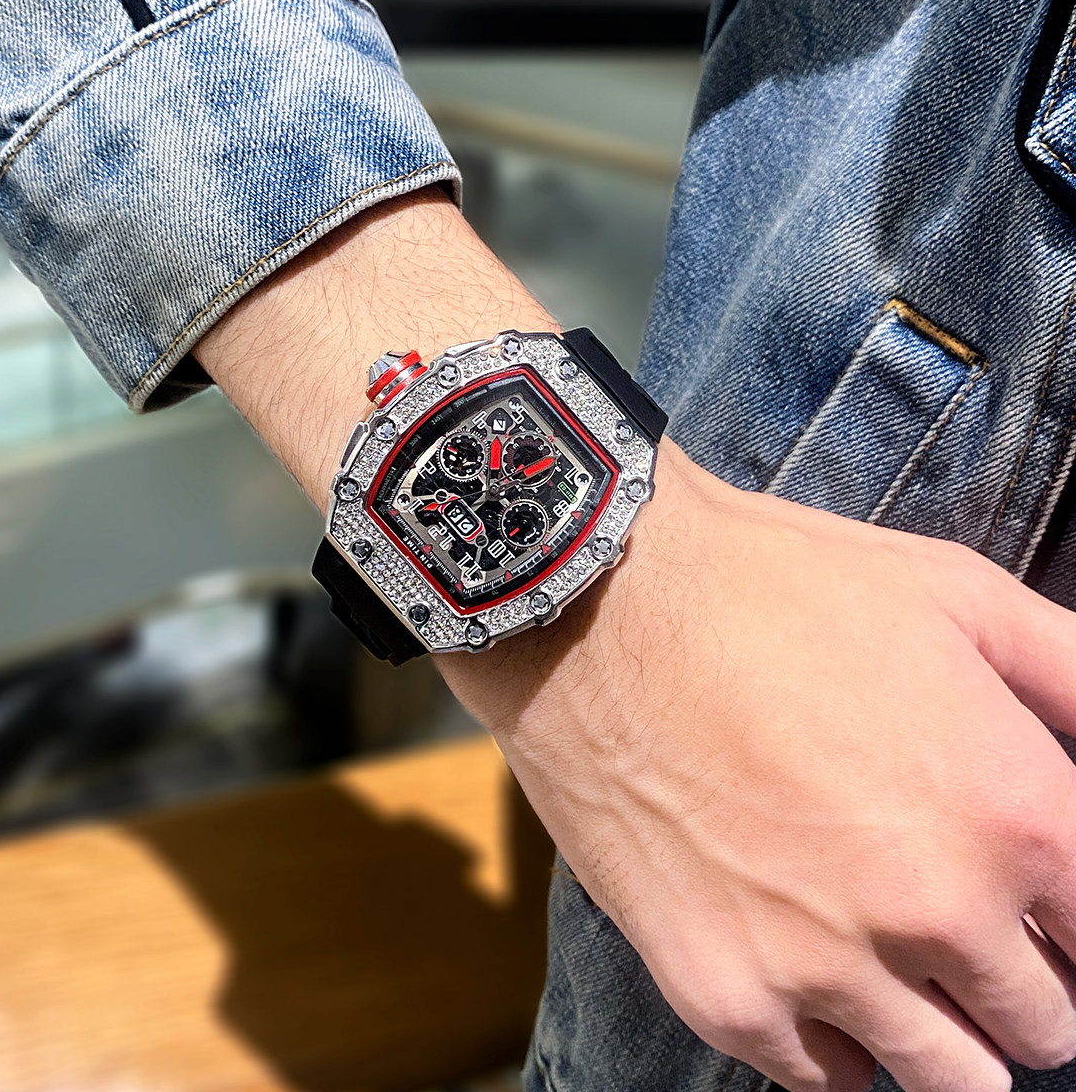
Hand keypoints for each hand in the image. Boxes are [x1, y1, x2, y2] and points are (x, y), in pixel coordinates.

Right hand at [439, 439, 1075, 1091]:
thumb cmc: (773, 586)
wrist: (599, 604)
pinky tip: (812, 968)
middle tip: (953, 913)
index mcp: (1017, 813)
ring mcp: (824, 968)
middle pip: (1046, 1025)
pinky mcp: (724, 994)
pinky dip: (838, 1042)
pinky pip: (826, 1083)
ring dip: (944, 1028)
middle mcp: (937, 914)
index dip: (1074, 914)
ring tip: (892, 954)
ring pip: (953, 1079)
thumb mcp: (953, 592)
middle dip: (1020, 975)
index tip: (1039, 899)